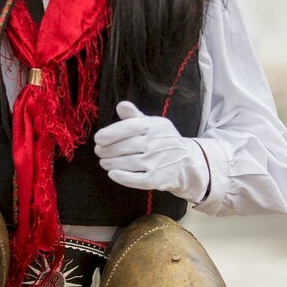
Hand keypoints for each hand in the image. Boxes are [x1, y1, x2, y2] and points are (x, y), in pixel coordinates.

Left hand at [93, 101, 208, 202]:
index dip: (110, 133)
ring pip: (128, 163)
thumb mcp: (153, 124)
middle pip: (125, 147)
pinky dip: (122, 177)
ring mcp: (158, 162)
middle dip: (107, 150)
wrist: (188, 162)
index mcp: (155, 126)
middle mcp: (157, 143)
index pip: (128, 127)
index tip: (98, 138)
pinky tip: (112, 173)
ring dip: (111, 163)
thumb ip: (134, 115)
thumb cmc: (164, 140)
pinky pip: (136, 180)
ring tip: (104, 162)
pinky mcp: (158, 179)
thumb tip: (120, 105)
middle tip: (98, 151)